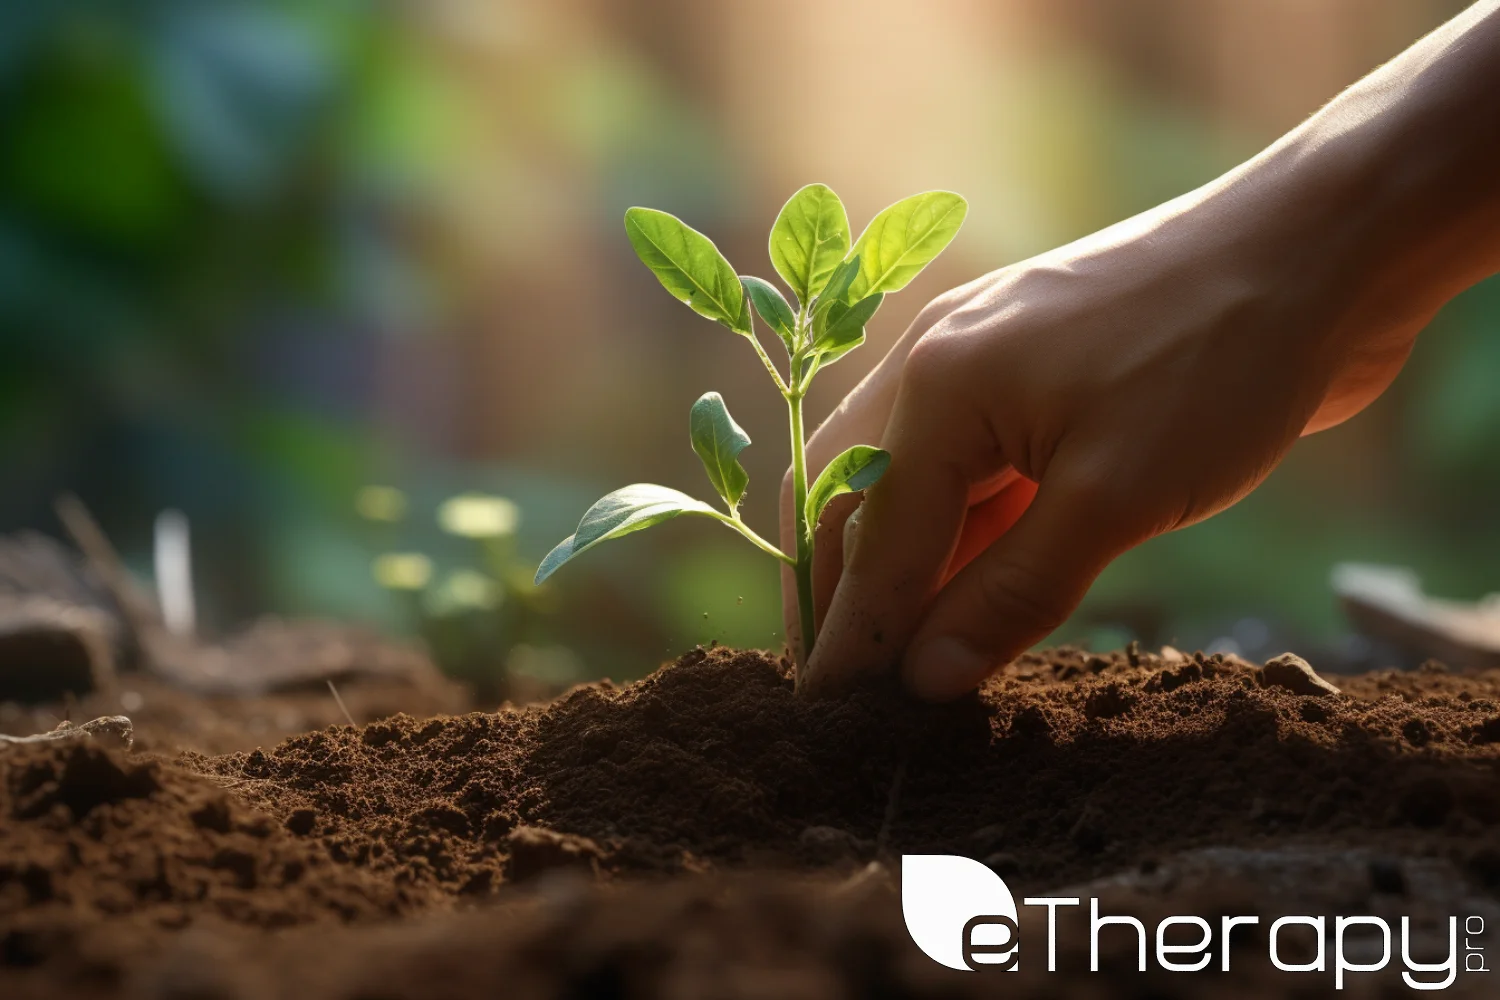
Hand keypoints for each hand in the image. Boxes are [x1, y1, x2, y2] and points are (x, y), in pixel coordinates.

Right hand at [782, 184, 1424, 700]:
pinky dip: (959, 537)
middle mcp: (934, 367)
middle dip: (841, 595)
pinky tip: (973, 591)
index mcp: (935, 387)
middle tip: (847, 689)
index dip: (850, 640)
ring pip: (908, 487)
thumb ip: (1011, 593)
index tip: (832, 720)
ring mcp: (981, 369)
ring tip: (904, 657)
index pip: (868, 542)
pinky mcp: (1032, 381)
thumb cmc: (1218, 363)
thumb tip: (926, 681)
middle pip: (848, 501)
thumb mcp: (1115, 498)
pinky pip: (967, 473)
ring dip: (902, 569)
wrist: (1321, 252)